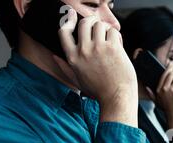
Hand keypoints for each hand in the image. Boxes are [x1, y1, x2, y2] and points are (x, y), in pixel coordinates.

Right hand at [57, 10, 138, 126]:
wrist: (117, 98)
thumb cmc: (99, 91)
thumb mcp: (77, 81)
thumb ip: (65, 68)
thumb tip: (54, 57)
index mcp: (73, 58)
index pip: (63, 32)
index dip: (67, 20)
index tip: (72, 14)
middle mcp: (83, 51)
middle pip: (84, 23)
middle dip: (92, 22)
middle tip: (99, 28)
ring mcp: (98, 48)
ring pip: (100, 25)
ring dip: (106, 29)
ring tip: (110, 40)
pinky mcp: (113, 48)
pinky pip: (113, 31)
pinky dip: (117, 36)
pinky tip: (118, 45)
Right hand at [146, 62, 172, 129]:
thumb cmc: (165, 108)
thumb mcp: (156, 101)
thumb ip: (151, 94)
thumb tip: (146, 87)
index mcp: (159, 89)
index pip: (164, 75)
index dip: (169, 68)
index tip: (172, 64)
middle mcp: (164, 88)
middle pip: (172, 74)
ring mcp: (172, 90)